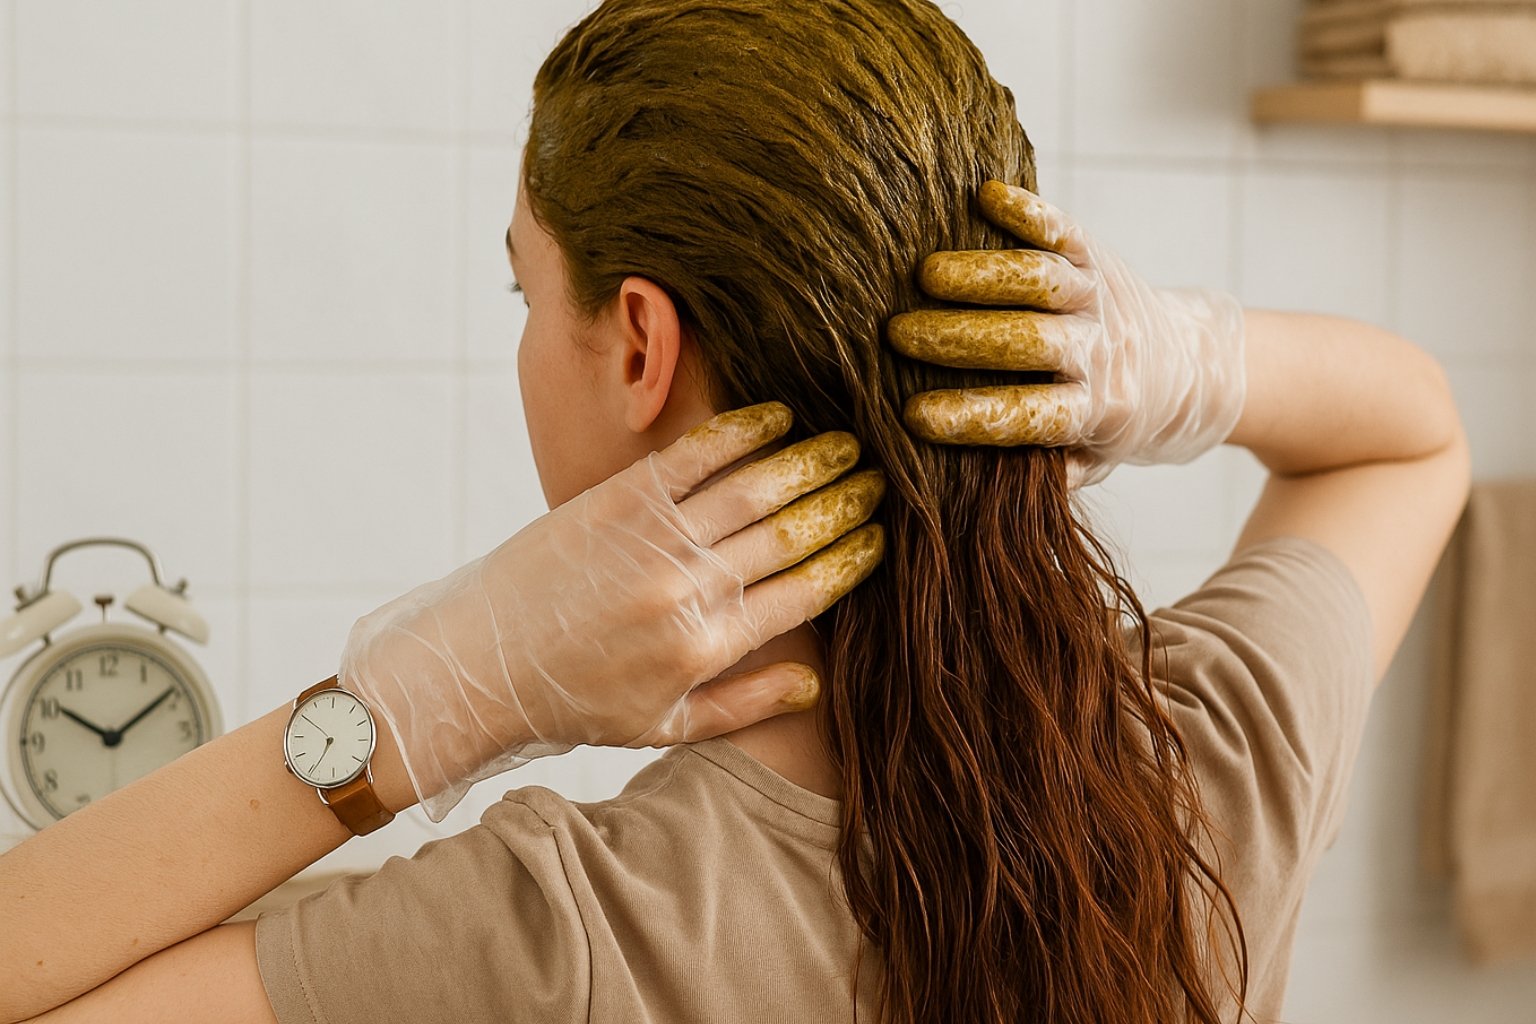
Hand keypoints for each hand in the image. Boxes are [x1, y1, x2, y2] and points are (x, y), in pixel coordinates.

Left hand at [337, 401, 886, 820]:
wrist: (478, 664)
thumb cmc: (572, 702)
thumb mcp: (661, 726)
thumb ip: (743, 707)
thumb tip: (813, 684)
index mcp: (706, 647)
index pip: (804, 594)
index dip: (852, 560)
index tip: (882, 538)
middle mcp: (687, 589)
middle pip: (792, 535)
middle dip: (846, 505)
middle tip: (882, 481)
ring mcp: (652, 539)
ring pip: (755, 489)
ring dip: (811, 462)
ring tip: (848, 445)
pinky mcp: (615, 499)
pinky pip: (693, 456)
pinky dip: (741, 431)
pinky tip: (777, 415)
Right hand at [886, 179, 1246, 488]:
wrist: (1193, 365)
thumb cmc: (1118, 421)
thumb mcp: (1092, 462)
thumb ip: (1042, 473)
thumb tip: (966, 482)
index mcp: (1097, 411)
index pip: (1029, 415)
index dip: (972, 415)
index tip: (916, 416)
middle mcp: (1102, 351)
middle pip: (1030, 342)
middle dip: (961, 339)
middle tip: (899, 336)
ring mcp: (1101, 299)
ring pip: (1044, 282)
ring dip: (984, 276)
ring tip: (925, 275)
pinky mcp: (1099, 257)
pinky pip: (1065, 231)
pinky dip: (1028, 211)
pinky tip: (984, 198)